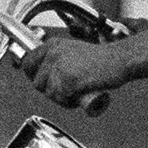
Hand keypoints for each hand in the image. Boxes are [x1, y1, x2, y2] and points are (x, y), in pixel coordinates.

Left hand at [25, 30, 147, 108]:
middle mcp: (53, 53)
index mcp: (53, 45)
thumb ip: (58, 60)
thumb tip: (42, 74)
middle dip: (49, 90)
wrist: (119, 61)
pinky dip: (69, 102)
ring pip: (48, 93)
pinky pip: (60, 98)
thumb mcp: (74, 52)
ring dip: (61, 98)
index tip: (41, 81)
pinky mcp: (67, 80)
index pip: (28, 62)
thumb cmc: (102, 60)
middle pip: (36, 82)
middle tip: (66, 90)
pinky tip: (80, 95)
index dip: (33, 75)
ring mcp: (59, 67)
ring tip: (76, 91)